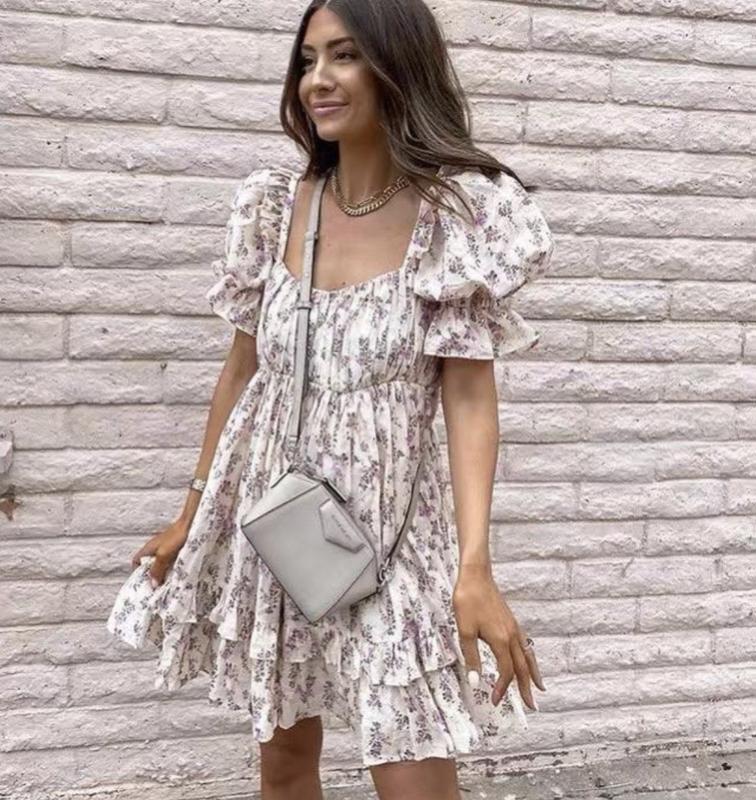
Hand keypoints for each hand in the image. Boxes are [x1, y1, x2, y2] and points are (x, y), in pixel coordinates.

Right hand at [130, 516, 190, 587]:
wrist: (192, 523)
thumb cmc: (177, 534)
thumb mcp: (164, 555)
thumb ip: (157, 569)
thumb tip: (152, 584)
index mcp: (148, 549)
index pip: (137, 561)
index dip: (138, 572)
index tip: (145, 583)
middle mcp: (156, 548)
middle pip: (149, 565)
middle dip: (154, 575)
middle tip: (159, 585)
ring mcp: (166, 548)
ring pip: (161, 564)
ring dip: (165, 572)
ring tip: (170, 581)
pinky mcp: (176, 548)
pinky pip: (171, 561)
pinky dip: (174, 567)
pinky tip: (179, 572)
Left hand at [452, 563, 544, 709]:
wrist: (476, 575)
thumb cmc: (468, 600)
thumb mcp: (465, 630)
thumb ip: (472, 657)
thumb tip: (475, 682)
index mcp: (501, 640)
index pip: (506, 671)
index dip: (502, 688)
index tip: (495, 701)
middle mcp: (512, 635)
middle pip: (522, 667)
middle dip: (526, 688)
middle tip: (532, 707)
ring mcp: (514, 627)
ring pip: (528, 655)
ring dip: (532, 674)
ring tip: (539, 688)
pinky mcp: (511, 620)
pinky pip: (525, 644)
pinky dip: (530, 657)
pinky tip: (528, 658)